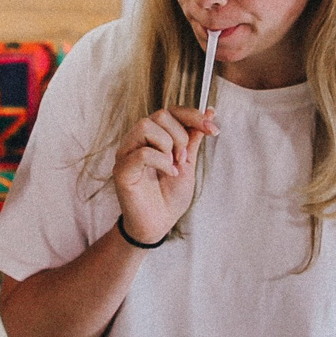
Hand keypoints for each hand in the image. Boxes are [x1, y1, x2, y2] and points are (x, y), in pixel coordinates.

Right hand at [114, 106, 216, 246]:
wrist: (159, 224)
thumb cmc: (170, 196)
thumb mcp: (188, 163)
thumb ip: (193, 138)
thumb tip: (209, 112)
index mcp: (153, 137)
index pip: (170, 111)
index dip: (193, 115)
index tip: (213, 129)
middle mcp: (137, 141)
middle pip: (159, 115)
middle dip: (180, 135)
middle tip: (183, 159)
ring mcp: (126, 154)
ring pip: (146, 127)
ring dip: (168, 146)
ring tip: (173, 166)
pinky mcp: (122, 170)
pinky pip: (142, 152)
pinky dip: (161, 162)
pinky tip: (168, 174)